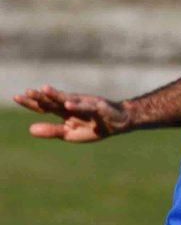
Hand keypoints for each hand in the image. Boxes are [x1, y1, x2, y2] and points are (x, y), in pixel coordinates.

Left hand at [13, 85, 129, 141]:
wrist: (119, 122)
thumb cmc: (95, 127)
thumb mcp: (70, 134)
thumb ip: (52, 131)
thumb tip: (30, 129)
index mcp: (63, 112)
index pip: (44, 107)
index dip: (31, 103)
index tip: (16, 97)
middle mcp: (72, 105)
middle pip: (53, 101)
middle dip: (41, 97)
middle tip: (27, 93)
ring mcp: (84, 104)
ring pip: (68, 99)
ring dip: (56, 95)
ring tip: (44, 90)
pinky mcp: (97, 107)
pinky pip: (86, 107)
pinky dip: (78, 106)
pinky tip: (68, 105)